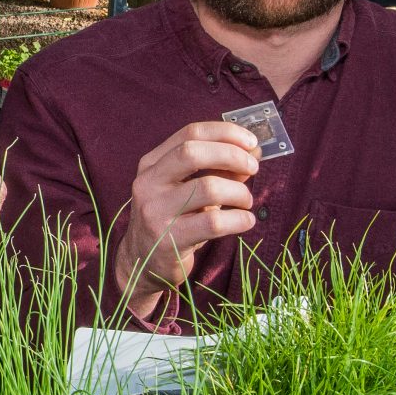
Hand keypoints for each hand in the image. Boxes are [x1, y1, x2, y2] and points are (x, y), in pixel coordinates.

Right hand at [111, 120, 261, 308]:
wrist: (142, 262)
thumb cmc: (172, 219)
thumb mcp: (187, 189)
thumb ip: (216, 169)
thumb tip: (253, 153)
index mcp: (152, 164)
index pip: (190, 134)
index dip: (225, 133)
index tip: (251, 142)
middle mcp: (148, 184)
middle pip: (192, 153)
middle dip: (232, 155)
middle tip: (253, 168)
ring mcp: (155, 212)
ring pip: (208, 188)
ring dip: (239, 192)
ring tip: (246, 202)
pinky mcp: (169, 240)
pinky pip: (214, 223)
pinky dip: (239, 219)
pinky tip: (246, 221)